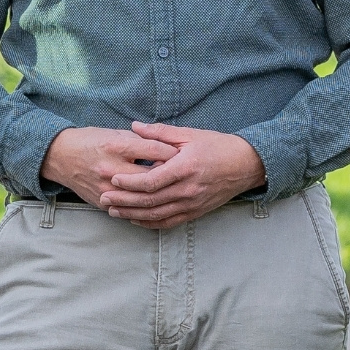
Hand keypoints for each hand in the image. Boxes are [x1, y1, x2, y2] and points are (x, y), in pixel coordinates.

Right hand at [41, 125, 178, 206]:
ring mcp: (106, 187)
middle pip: (150, 176)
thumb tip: (165, 146)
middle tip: (184, 176)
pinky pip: (127, 209)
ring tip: (172, 191)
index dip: (172, 153)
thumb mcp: (115, 133)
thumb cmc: (91, 140)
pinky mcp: (101, 201)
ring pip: (140, 197)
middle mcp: (111, 168)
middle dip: (170, 176)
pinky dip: (143, 208)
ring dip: (158, 195)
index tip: (185, 155)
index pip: (153, 150)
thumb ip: (140, 140)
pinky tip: (156, 205)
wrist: (60, 157)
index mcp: (117, 145)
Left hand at [102, 122, 265, 228]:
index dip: (130, 182)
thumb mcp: (190, 134)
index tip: (113, 179)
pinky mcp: (195, 212)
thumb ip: (160, 133)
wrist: (246, 165)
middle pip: (150, 201)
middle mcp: (188, 190)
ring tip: (113, 210)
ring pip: (156, 214)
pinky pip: (168, 223)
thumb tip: (134, 126)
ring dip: (132, 214)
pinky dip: (149, 223)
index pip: (151, 181)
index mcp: (185, 168)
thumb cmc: (218, 146)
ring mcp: (192, 204)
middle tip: (104, 198)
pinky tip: (135, 219)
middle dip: (124, 200)